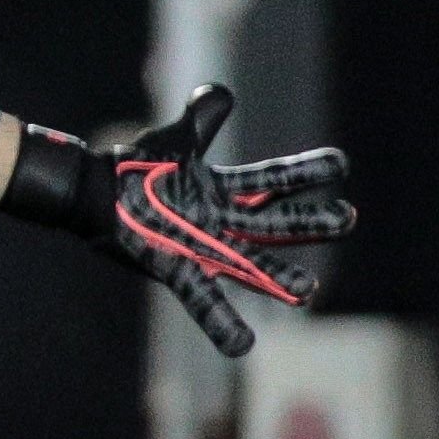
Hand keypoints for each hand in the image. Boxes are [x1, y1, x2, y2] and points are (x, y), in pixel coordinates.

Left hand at [2, 86, 354, 356]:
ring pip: (249, 265)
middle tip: (346, 217)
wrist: (92, 193)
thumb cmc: (134, 169)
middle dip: (309, 222)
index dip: (305, 173)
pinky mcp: (175, 269)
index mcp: (224, 193)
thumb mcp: (175, 139)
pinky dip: (221, 323)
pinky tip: (243, 346)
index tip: (340, 164)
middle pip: (273, 223)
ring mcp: (202, 249)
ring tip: (306, 288)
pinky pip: (202, 300)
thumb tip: (223, 92)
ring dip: (276, 277)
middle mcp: (221, 223)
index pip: (272, 181)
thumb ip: (203, 116)